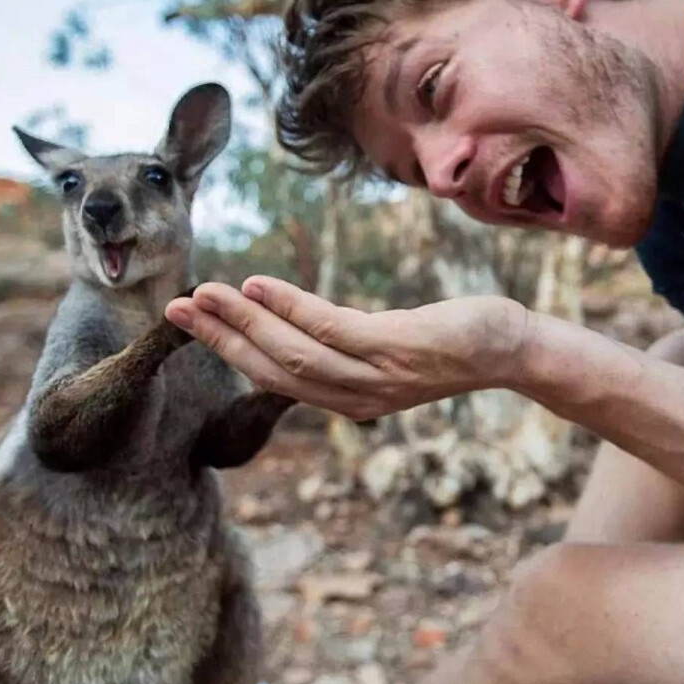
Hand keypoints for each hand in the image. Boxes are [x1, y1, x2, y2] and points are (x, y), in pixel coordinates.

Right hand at [164, 276, 529, 420]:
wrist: (509, 348)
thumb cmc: (444, 343)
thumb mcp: (383, 351)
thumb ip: (339, 347)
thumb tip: (293, 326)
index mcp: (346, 398)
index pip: (273, 377)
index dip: (227, 351)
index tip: (189, 322)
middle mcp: (354, 398)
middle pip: (272, 370)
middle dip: (220, 339)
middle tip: (174, 309)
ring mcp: (374, 377)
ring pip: (293, 353)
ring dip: (243, 323)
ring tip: (204, 295)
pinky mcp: (396, 349)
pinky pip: (331, 329)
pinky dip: (288, 308)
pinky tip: (258, 285)